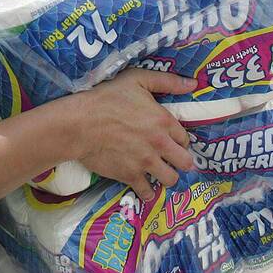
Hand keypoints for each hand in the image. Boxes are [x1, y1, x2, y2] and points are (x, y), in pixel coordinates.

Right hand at [64, 69, 197, 199]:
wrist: (80, 123)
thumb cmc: (106, 98)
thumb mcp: (137, 79)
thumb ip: (167, 81)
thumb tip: (193, 84)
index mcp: (164, 121)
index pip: (185, 138)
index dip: (179, 141)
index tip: (172, 141)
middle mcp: (160, 145)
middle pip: (185, 163)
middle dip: (181, 162)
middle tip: (172, 160)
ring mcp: (146, 163)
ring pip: (171, 180)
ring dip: (167, 177)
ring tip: (160, 173)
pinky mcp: (130, 176)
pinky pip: (147, 192)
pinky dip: (148, 192)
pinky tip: (145, 187)